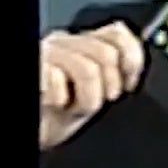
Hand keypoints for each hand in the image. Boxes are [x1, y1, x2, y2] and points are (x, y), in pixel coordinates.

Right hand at [40, 21, 145, 150]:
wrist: (35, 133)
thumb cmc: (57, 118)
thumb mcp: (96, 95)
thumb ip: (115, 72)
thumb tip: (133, 63)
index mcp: (82, 44)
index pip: (118, 34)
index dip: (131, 60)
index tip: (129, 85)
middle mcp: (63, 42)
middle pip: (106, 54)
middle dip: (108, 87)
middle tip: (92, 102)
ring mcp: (46, 52)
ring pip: (87, 69)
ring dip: (86, 100)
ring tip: (72, 107)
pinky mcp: (34, 68)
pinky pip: (55, 78)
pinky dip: (60, 99)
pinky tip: (54, 104)